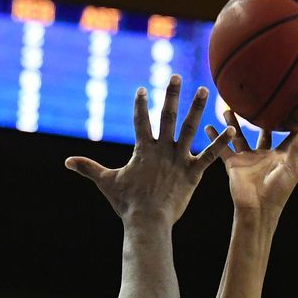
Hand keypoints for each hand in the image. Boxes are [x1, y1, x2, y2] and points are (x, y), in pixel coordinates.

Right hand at [66, 76, 235, 224]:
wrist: (147, 221)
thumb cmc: (127, 203)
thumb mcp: (106, 182)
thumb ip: (88, 168)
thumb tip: (67, 162)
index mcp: (143, 150)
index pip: (141, 121)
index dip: (140, 105)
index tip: (142, 89)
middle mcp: (162, 149)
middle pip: (167, 117)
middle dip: (171, 95)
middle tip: (176, 76)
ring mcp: (179, 160)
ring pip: (190, 129)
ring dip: (197, 108)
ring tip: (204, 90)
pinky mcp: (193, 173)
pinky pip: (209, 155)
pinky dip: (219, 142)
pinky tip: (231, 128)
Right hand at [206, 112, 297, 216]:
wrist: (258, 208)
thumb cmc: (279, 190)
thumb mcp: (292, 166)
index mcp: (279, 155)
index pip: (284, 134)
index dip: (286, 120)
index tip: (287, 102)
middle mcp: (262, 154)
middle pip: (259, 131)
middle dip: (258, 118)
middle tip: (256, 100)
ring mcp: (247, 158)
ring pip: (239, 135)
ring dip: (233, 122)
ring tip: (228, 107)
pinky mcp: (233, 163)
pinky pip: (223, 147)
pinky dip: (215, 138)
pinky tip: (208, 126)